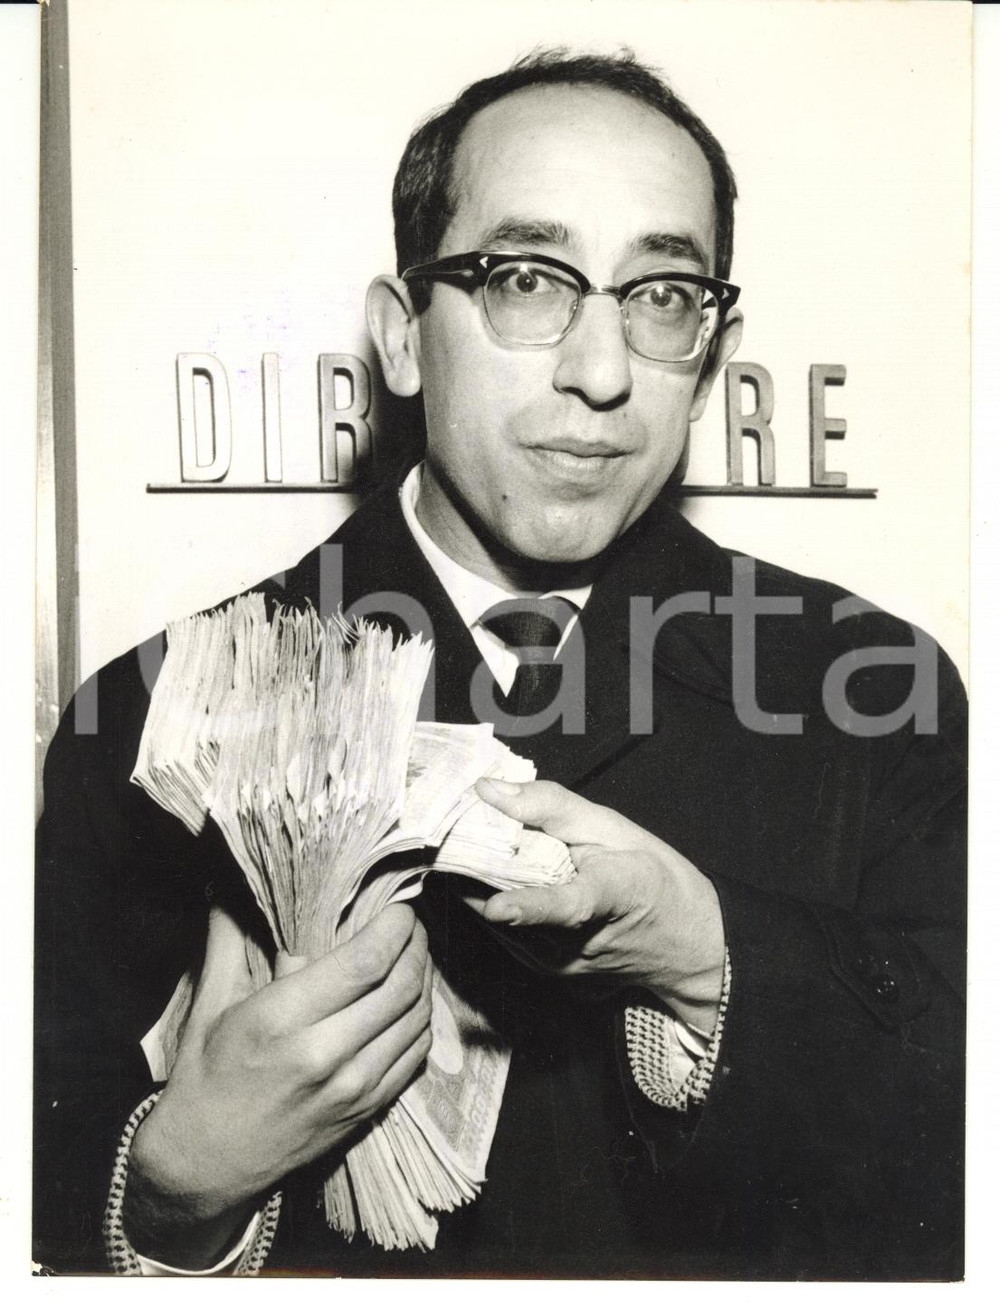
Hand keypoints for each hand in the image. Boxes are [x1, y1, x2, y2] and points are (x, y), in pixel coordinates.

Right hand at [125, 902, 431, 1268]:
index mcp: (282, 1021)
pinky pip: (415, 1054)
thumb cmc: (205, 1076)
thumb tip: (227, 883)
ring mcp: (353, 1088)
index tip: (398, 903)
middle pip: (401, 985)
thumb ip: (227, 938)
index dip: (394, 926)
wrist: (206, 1164)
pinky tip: (413, 997)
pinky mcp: (367, 1110)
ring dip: (425, 977)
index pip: (365, 962)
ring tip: (415, 951)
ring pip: (416, 1018)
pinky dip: (422, 1018)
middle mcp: (325, 1055)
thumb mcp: (208, 1005)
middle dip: (416, 943)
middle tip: (411, 920)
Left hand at [469, 779, 724, 1030]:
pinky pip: (503, 932)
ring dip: (478, 883)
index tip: (499, 908)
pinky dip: (493, 901)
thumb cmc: (652, 875)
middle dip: (473, 866)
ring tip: (474, 846)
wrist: (686, 945)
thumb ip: (550, 805)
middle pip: (511, 905)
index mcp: (614, 896)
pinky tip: (496, 877)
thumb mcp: (613, 827)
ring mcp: (561, 965)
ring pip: (496, 920)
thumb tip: (488, 789)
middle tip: (450, 825)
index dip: (533, 906)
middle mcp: (581, 942)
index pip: (570, 905)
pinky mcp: (547, 974)